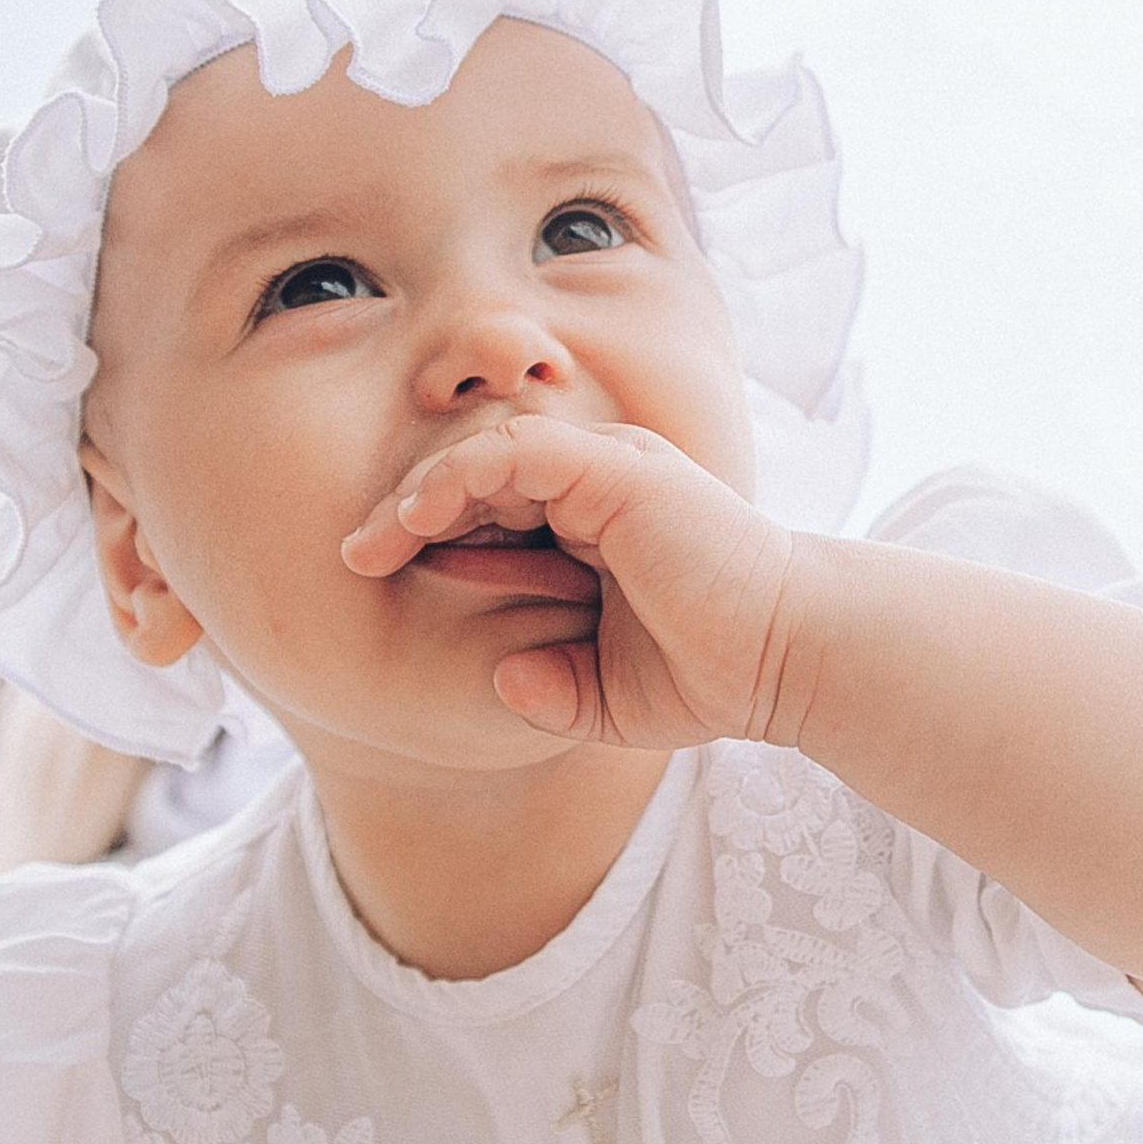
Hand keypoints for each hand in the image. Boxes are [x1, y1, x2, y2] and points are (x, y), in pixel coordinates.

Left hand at [341, 414, 802, 749]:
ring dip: (422, 489)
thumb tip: (499, 677)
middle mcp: (600, 482)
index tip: (371, 571)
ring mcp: (611, 468)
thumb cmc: (715, 670)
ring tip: (373, 540)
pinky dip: (464, 474)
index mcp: (597, 518)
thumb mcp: (607, 693)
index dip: (428, 530)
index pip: (493, 503)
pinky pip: (520, 450)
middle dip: (409, 507)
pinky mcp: (620, 469)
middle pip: (480, 470)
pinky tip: (422, 516)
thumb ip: (550, 687)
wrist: (788, 659)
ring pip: (490, 449)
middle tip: (354, 554)